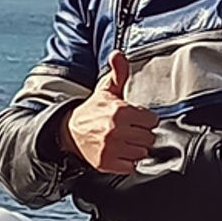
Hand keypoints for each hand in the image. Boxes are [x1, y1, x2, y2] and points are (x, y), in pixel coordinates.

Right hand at [61, 52, 157, 173]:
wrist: (70, 132)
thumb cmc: (93, 110)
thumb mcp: (106, 90)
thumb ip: (118, 72)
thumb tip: (118, 54)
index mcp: (119, 111)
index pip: (151, 120)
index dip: (145, 119)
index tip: (136, 119)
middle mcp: (116, 131)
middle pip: (149, 138)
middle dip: (141, 134)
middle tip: (130, 130)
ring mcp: (111, 149)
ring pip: (142, 153)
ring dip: (136, 148)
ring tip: (125, 141)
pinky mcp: (107, 164)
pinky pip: (131, 166)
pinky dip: (128, 162)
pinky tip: (120, 153)